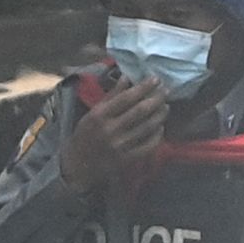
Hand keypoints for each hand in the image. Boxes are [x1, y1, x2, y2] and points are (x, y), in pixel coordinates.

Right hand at [62, 77, 169, 195]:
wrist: (78, 166)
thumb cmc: (86, 135)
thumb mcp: (93, 113)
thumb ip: (111, 96)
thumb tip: (127, 76)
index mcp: (99, 116)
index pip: (126, 98)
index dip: (144, 87)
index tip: (155, 79)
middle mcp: (110, 130)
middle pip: (140, 111)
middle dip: (157, 98)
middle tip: (165, 91)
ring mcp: (119, 146)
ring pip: (148, 126)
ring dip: (160, 115)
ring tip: (165, 107)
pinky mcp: (126, 159)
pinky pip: (148, 145)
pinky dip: (157, 135)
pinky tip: (159, 127)